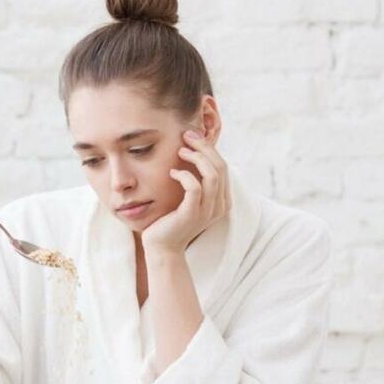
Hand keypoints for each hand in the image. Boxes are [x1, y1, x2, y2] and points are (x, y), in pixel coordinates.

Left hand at [141, 129, 231, 255]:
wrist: (161, 248)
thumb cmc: (171, 220)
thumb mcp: (187, 199)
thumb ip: (195, 181)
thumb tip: (192, 153)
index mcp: (221, 201)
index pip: (223, 167)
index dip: (209, 148)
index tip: (192, 137)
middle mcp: (219, 206)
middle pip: (220, 167)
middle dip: (204, 147)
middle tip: (187, 136)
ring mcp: (207, 211)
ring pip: (212, 174)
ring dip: (196, 157)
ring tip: (180, 151)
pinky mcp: (192, 214)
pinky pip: (194, 187)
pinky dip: (184, 175)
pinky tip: (172, 173)